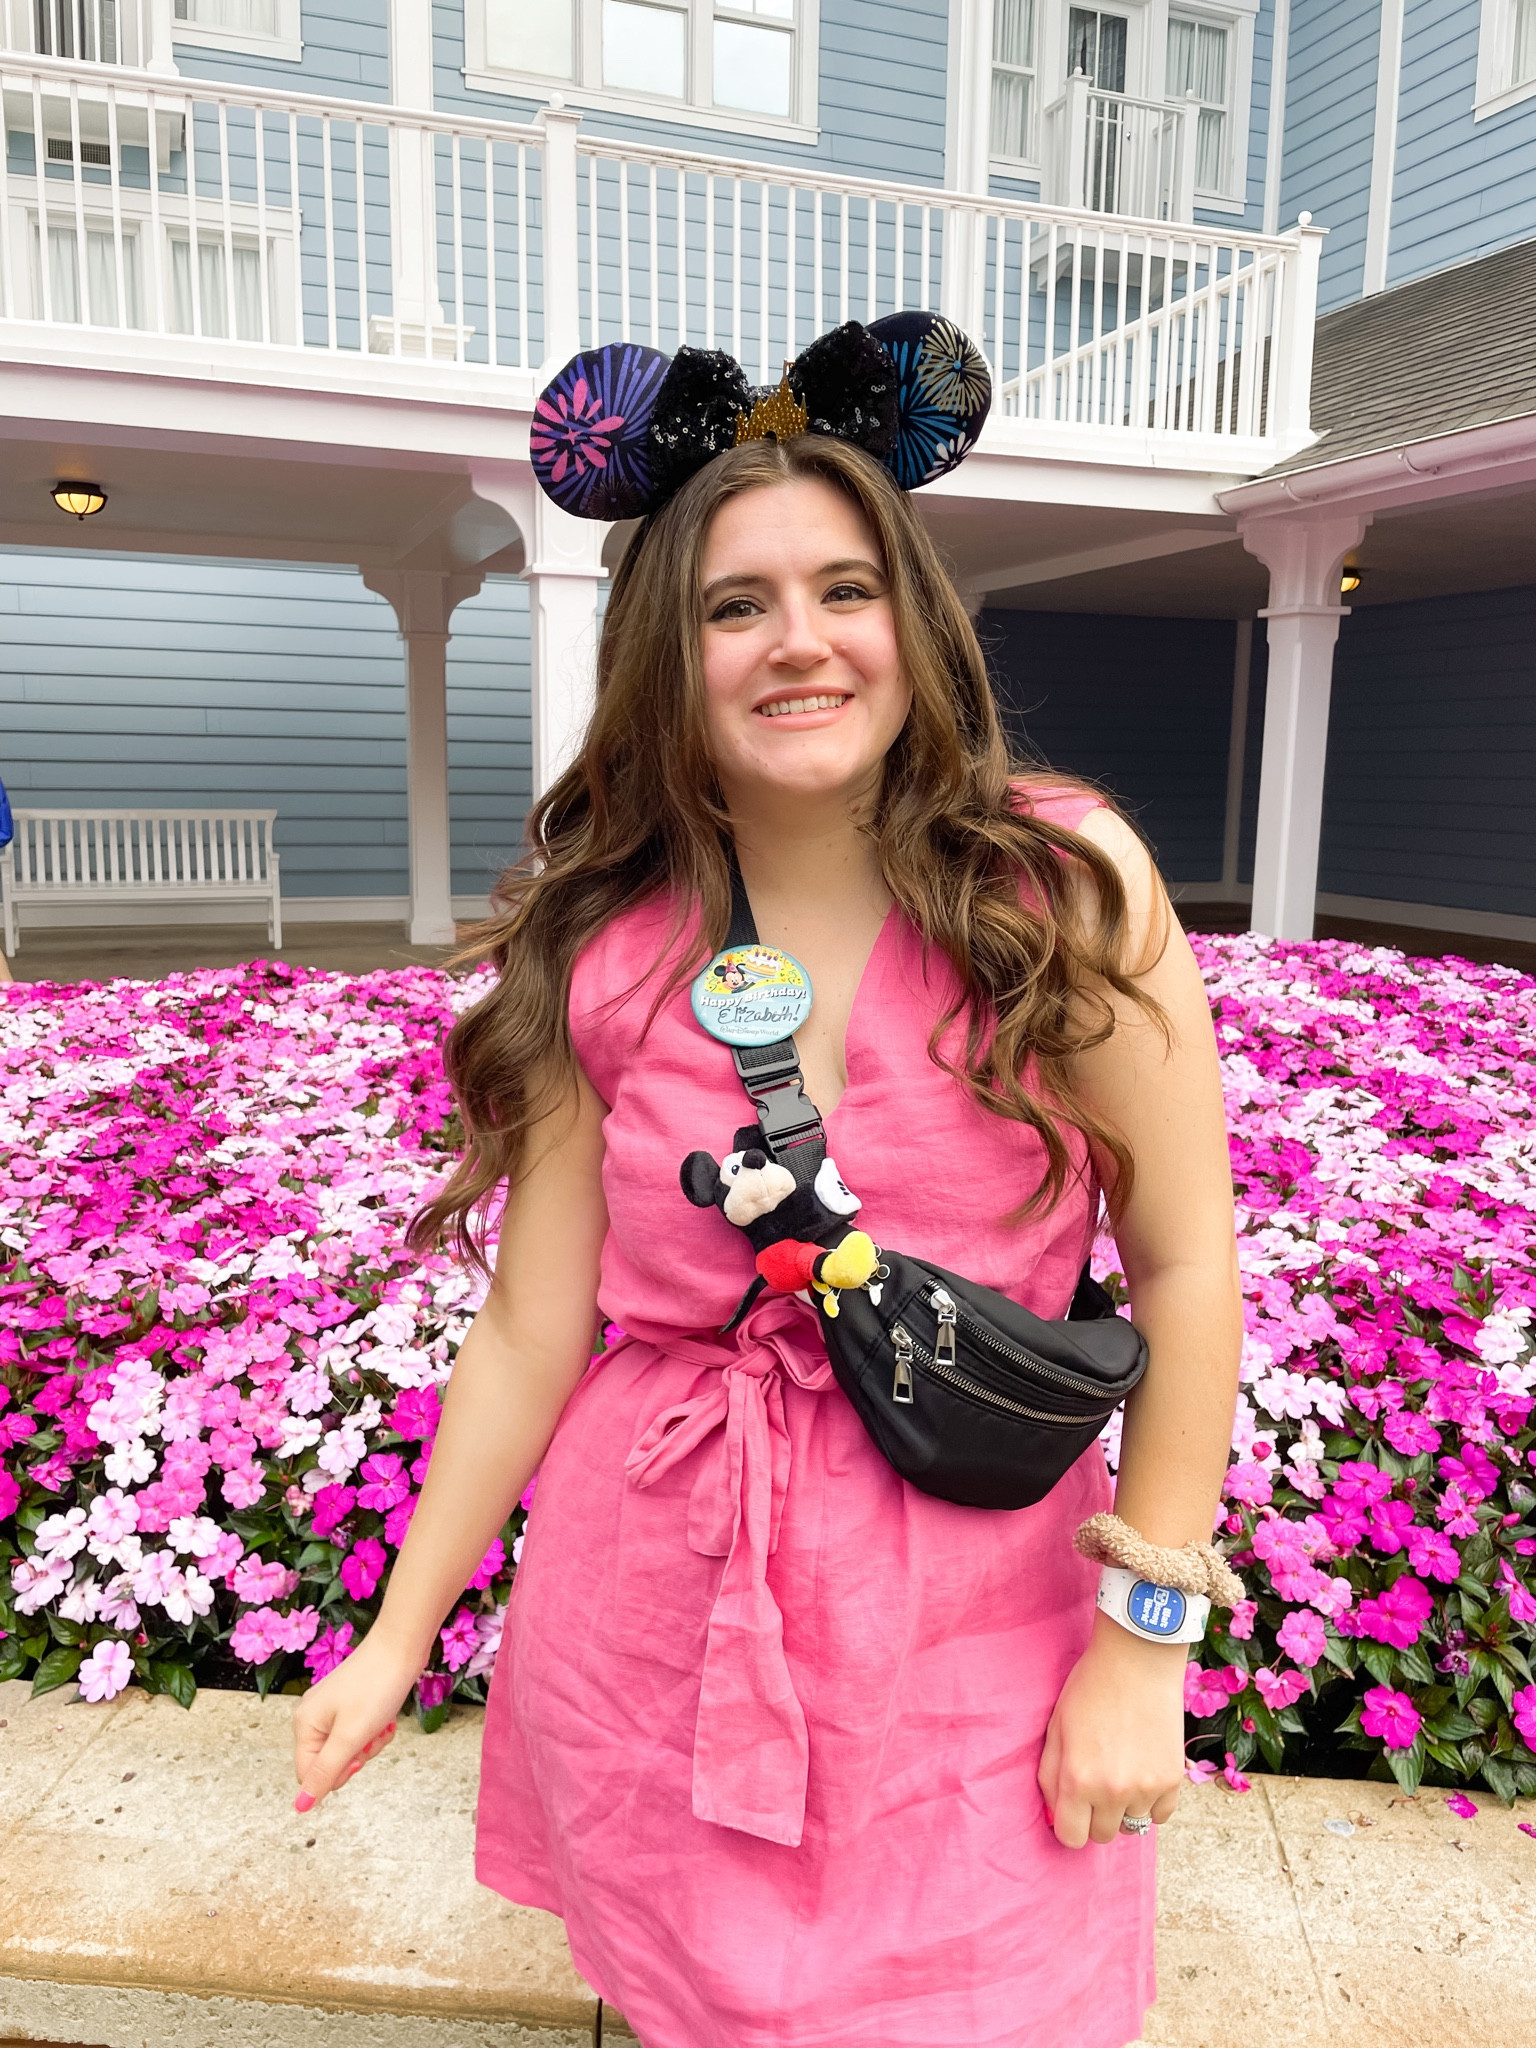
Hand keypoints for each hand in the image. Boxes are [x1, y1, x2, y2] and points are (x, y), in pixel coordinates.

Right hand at [291, 1629, 421, 1812]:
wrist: (401, 1646)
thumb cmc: (376, 1686)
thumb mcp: (350, 1736)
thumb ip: (325, 1773)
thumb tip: (300, 1806)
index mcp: (305, 1724)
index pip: (309, 1774)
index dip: (337, 1774)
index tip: (359, 1755)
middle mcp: (314, 1716)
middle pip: (332, 1762)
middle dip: (358, 1755)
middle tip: (371, 1733)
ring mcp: (333, 1708)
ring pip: (350, 1748)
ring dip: (370, 1742)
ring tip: (381, 1721)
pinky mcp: (352, 1703)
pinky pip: (361, 1732)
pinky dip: (376, 1729)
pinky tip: (386, 1714)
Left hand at [1038, 1613, 1186, 1847]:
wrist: (1137, 1661)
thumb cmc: (1090, 1689)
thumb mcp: (1055, 1729)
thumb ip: (1050, 1777)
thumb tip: (1055, 1814)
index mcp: (1077, 1780)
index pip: (1071, 1838)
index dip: (1070, 1823)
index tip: (1074, 1807)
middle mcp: (1112, 1792)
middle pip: (1102, 1835)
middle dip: (1096, 1815)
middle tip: (1098, 1782)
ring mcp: (1145, 1789)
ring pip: (1132, 1825)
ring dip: (1125, 1806)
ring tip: (1122, 1769)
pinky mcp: (1172, 1781)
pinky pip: (1160, 1816)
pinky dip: (1151, 1802)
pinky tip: (1143, 1772)